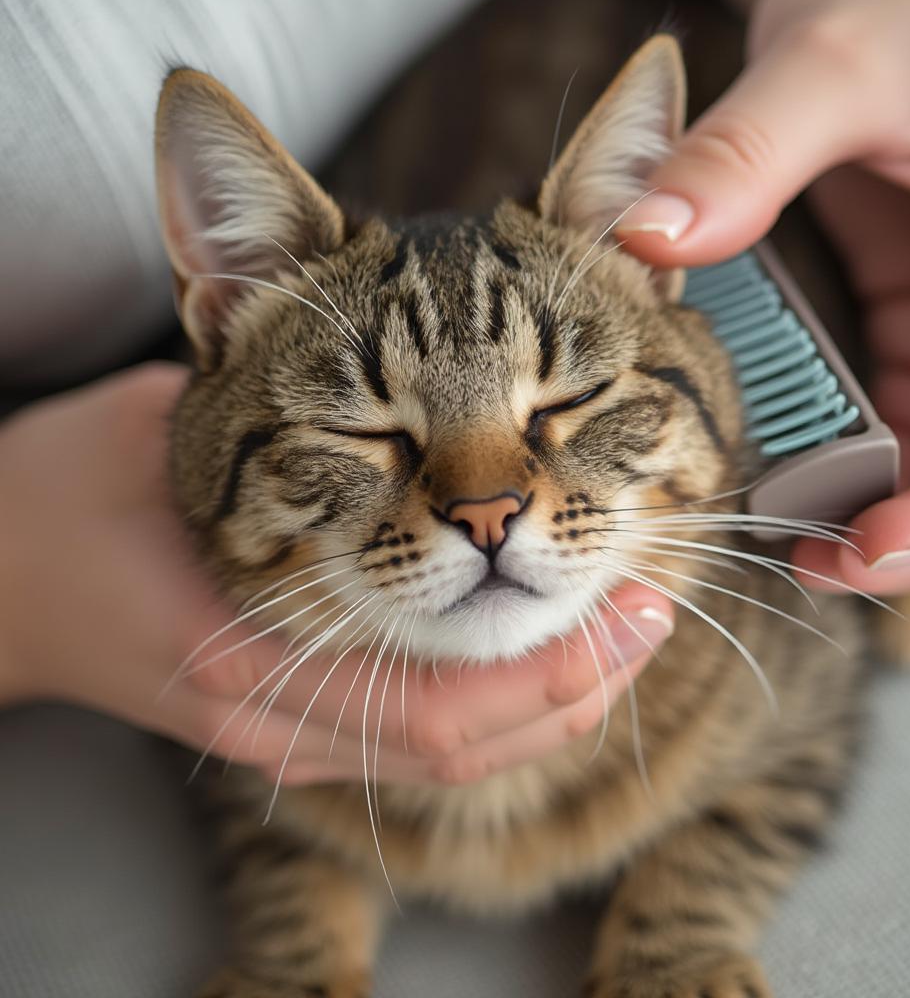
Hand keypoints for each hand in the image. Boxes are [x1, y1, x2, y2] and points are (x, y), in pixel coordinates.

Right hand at [0, 364, 673, 782]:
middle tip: (656, 608)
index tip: (636, 595)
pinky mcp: (289, 719)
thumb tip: (410, 343)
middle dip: (576, 681)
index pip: (440, 704)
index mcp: (253, 652)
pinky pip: (421, 733)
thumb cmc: (72, 490)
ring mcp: (284, 730)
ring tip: (626, 627)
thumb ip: (290, 400)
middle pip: (467, 740)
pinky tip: (547, 643)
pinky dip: (500, 695)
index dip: (553, 663)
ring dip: (552, 694)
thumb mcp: (181, 426)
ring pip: (453, 749)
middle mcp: (280, 714)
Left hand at [618, 0, 909, 592]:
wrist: (892, 4)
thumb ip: (747, 150)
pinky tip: (804, 501)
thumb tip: (642, 234)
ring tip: (802, 550)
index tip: (884, 543)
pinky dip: (871, 485)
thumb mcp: (837, 65)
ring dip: (896, 524)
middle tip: (826, 567)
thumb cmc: (905, 8)